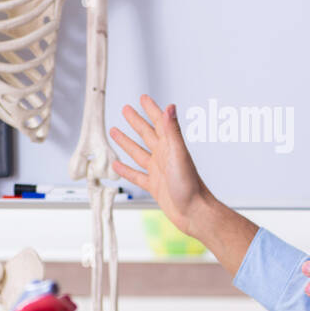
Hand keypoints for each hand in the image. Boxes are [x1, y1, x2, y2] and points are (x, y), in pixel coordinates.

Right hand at [110, 94, 211, 236]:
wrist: (194, 212)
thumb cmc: (190, 186)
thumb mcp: (179, 154)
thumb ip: (172, 131)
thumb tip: (170, 107)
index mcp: (170, 147)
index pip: (158, 122)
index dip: (150, 109)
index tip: (143, 98)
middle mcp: (164, 157)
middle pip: (146, 134)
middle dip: (136, 121)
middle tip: (126, 110)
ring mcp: (158, 171)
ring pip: (139, 153)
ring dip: (127, 142)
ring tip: (115, 132)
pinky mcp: (154, 186)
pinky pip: (136, 175)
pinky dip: (126, 170)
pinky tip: (117, 165)